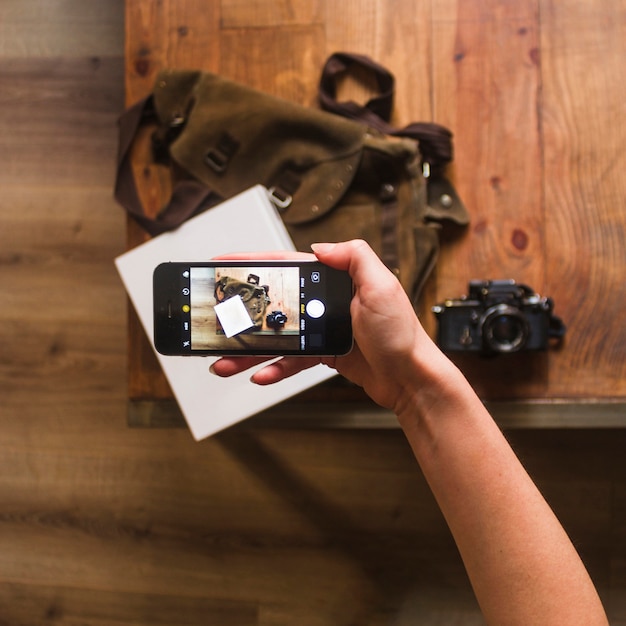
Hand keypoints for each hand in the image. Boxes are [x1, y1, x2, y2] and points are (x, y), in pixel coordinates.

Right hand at [210, 239, 437, 412]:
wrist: (410, 377)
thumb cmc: (401, 334)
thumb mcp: (382, 285)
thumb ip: (353, 257)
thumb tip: (318, 246)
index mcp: (334, 281)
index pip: (287, 268)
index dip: (254, 265)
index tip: (226, 264)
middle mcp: (324, 303)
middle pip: (273, 306)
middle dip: (242, 314)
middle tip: (217, 320)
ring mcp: (321, 329)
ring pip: (276, 337)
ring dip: (249, 349)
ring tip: (225, 360)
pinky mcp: (323, 353)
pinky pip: (291, 361)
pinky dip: (275, 368)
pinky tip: (259, 374)